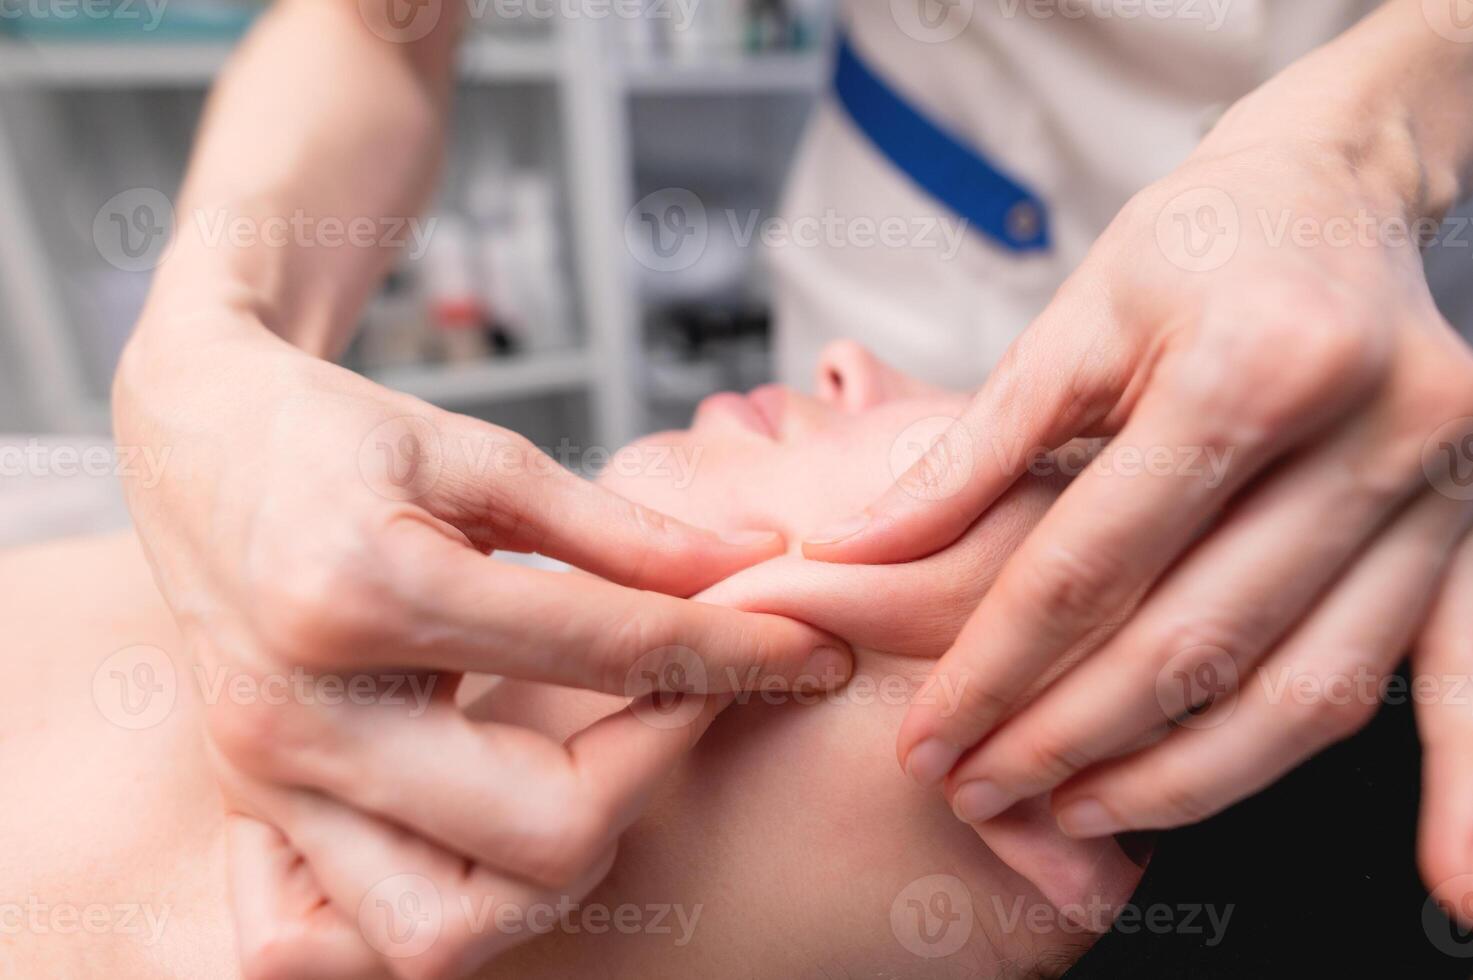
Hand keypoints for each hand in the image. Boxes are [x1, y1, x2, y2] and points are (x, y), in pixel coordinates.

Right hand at [114, 310, 851, 977]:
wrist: (193, 438)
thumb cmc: (336, 432)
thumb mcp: (480, 454)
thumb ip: (618, 530)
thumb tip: (751, 563)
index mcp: (364, 589)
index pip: (608, 652)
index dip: (735, 649)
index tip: (807, 645)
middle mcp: (302, 711)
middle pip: (542, 833)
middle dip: (657, 768)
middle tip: (694, 697)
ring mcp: (265, 778)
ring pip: (444, 931)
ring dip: (556, 871)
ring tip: (600, 772)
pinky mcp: (248, 808)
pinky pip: (329, 945)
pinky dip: (431, 914)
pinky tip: (483, 843)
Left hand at [801, 131, 1472, 843]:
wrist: (1336, 190)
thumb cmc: (1197, 246)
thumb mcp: (1074, 320)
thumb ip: (971, 451)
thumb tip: (859, 553)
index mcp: (1246, 364)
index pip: (1092, 563)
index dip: (997, 667)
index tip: (931, 736)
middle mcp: (1363, 430)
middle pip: (1194, 640)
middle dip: (1068, 738)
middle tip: (979, 788)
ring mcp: (1436, 485)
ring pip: (1308, 685)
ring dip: (1191, 780)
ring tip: (1084, 815)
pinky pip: (1463, 673)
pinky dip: (1458, 786)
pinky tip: (1452, 884)